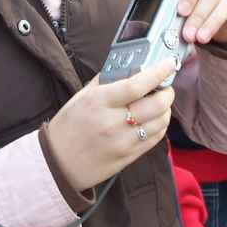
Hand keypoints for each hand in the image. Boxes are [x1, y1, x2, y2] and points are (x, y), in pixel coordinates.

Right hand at [48, 59, 175, 191]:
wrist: (58, 163)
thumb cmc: (69, 127)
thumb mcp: (82, 96)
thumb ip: (106, 81)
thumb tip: (129, 67)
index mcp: (99, 102)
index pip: (136, 85)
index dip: (157, 73)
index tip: (168, 63)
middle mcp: (113, 122)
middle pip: (156, 105)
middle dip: (167, 92)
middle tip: (165, 86)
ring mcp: (123, 142)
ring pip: (160, 122)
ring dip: (166, 109)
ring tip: (160, 102)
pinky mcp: (129, 156)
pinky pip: (156, 138)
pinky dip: (160, 125)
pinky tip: (154, 119)